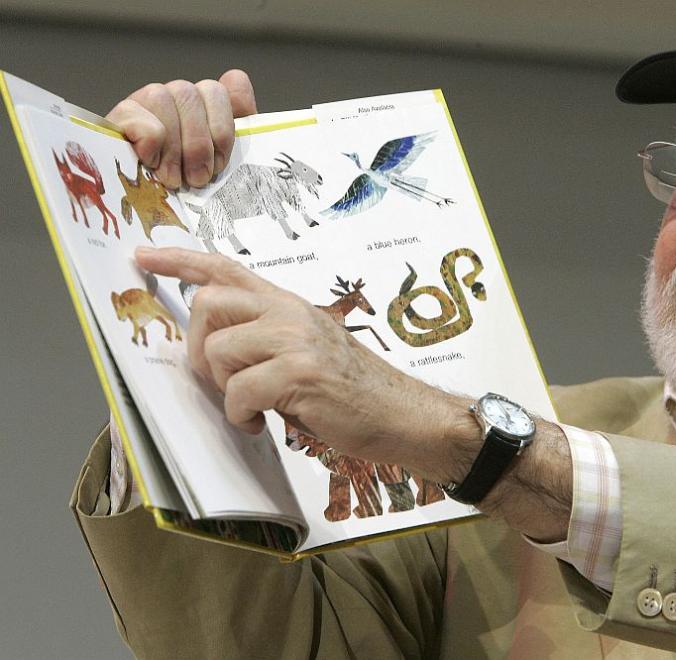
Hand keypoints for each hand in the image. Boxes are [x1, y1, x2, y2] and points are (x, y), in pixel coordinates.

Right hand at [107, 69, 257, 189]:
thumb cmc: (188, 188)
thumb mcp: (220, 165)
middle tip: (198, 179)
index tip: (221, 163)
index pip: (221, 90)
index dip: (223, 128)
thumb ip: (232, 130)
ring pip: (162, 98)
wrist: (143, 209)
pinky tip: (150, 163)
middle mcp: (175, 96)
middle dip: (199, 145)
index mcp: (205, 106)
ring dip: (173, 147)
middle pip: (191, 94)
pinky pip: (137, 115)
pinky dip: (149, 142)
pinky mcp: (118, 116)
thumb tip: (236, 77)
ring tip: (174, 179)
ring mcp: (144, 102)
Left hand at [135, 246, 475, 479]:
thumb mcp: (306, 347)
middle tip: (222, 380)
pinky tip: (263, 422)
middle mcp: (289, 312)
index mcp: (288, 304)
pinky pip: (238, 391)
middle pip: (206, 305)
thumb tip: (212, 345)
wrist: (400, 412)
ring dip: (224, 389)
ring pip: (217, 351)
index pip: (226, 268)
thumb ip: (265, 335)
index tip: (143, 256)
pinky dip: (242, 415)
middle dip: (199, 349)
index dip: (178, 259)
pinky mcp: (299, 372)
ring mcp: (295, 339)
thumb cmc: (351, 388)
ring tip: (252, 405)